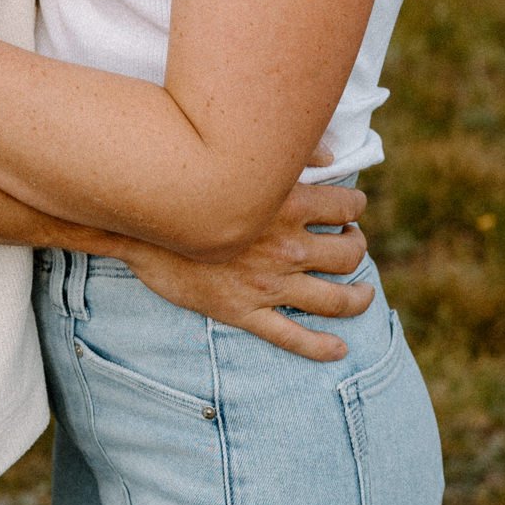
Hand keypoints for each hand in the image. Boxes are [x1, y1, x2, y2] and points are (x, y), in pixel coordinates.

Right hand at [122, 159, 372, 362]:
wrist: (139, 225)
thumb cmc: (189, 186)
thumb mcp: (240, 160)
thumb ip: (290, 154)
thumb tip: (330, 156)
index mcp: (287, 204)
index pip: (346, 206)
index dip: (356, 206)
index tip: (353, 207)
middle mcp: (285, 247)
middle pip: (347, 254)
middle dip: (357, 247)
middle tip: (353, 243)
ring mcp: (268, 285)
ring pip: (333, 299)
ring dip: (358, 298)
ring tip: (365, 293)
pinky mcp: (245, 312)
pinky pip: (293, 337)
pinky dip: (321, 347)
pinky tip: (339, 349)